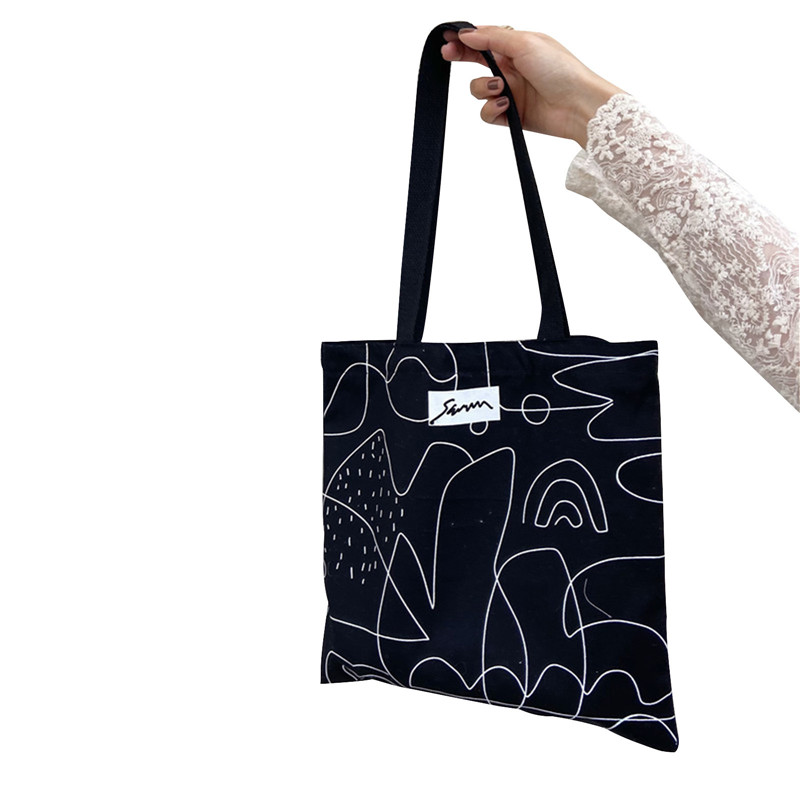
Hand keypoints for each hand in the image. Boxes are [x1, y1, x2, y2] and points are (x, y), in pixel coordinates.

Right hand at [441, 26, 625, 148]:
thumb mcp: (525, 43)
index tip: (447, 38)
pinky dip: (491, 109)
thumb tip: (468, 33)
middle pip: (476, 62)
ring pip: (478, 90)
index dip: (464, 38)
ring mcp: (510, 92)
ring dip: (483, 89)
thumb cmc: (560, 70)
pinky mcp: (511, 115)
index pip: (484, 39)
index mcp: (517, 46)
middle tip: (448, 55)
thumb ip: (492, 37)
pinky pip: (487, 113)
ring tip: (501, 89)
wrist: (577, 105)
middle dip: (462, 57)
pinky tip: (505, 106)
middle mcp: (512, 68)